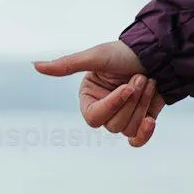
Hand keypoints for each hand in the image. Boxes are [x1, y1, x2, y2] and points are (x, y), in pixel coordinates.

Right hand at [34, 41, 165, 147]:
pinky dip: (144, 134)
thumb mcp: (96, 57)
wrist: (158, 54)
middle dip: (132, 101)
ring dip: (143, 104)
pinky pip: (137, 140)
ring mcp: (122, 117)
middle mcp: (104, 109)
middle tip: (140, 77)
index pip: (93, 118)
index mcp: (89, 97)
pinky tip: (151, 120)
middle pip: (114, 125)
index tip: (127, 87)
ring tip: (148, 81)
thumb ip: (67, 65)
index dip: (112, 105)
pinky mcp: (140, 121)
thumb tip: (35, 65)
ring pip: (128, 129)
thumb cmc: (123, 54)